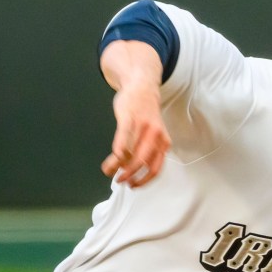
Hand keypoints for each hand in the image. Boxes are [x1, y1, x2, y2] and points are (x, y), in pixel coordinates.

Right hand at [100, 41, 170, 187]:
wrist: (142, 86)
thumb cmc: (146, 114)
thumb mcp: (156, 133)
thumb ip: (149, 150)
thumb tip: (132, 169)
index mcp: (163, 141)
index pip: (155, 168)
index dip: (144, 180)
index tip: (133, 186)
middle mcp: (155, 135)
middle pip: (142, 163)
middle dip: (130, 176)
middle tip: (120, 181)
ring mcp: (142, 126)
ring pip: (129, 153)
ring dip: (117, 166)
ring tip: (109, 170)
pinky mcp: (129, 118)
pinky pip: (122, 140)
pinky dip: (116, 153)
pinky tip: (111, 159)